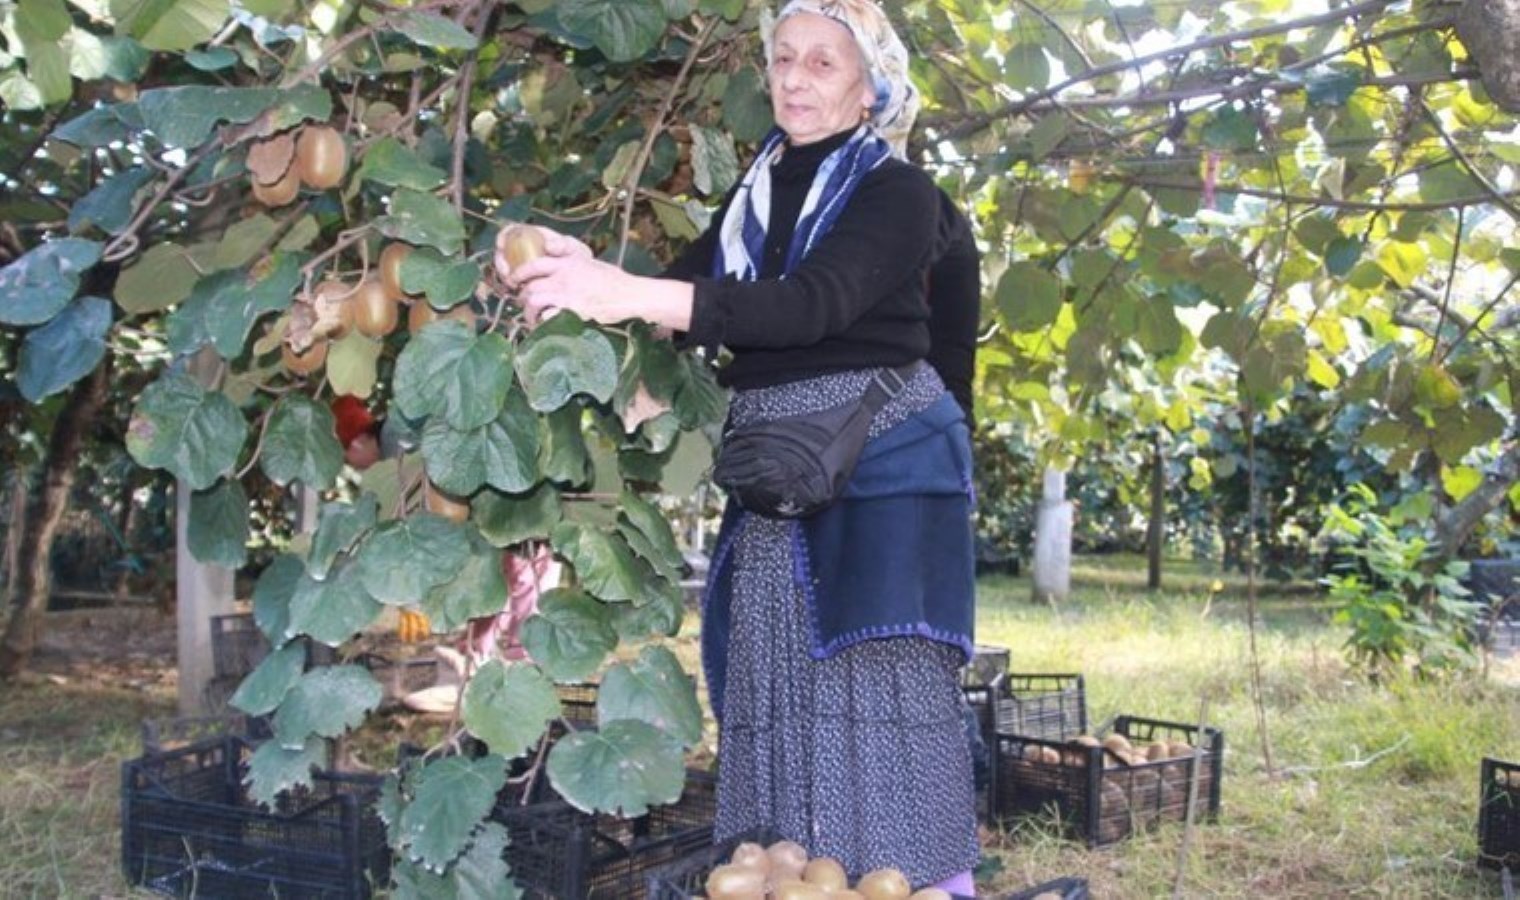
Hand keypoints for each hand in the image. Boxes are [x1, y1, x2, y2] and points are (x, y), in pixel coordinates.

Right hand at [491, 224, 590, 286]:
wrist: (585, 278)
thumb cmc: (579, 260)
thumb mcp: (575, 249)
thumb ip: (563, 245)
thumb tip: (547, 245)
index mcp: (534, 236)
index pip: (512, 231)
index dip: (503, 236)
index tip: (502, 245)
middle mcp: (524, 249)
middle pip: (503, 252)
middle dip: (501, 263)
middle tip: (508, 274)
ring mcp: (523, 265)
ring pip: (506, 269)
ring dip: (506, 277)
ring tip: (513, 285)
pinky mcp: (525, 280)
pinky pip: (513, 282)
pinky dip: (513, 287)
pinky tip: (519, 292)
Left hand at [508, 253, 632, 327]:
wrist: (629, 295)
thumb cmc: (614, 280)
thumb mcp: (590, 263)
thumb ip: (570, 263)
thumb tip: (556, 265)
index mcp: (568, 262)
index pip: (534, 264)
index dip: (519, 273)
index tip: (514, 281)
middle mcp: (563, 276)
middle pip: (530, 285)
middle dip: (523, 297)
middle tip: (524, 304)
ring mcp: (566, 294)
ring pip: (533, 301)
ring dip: (529, 312)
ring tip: (531, 319)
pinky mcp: (571, 311)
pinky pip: (546, 317)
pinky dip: (542, 323)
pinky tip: (545, 326)